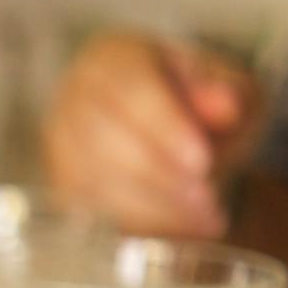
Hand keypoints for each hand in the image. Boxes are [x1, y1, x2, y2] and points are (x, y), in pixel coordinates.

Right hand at [43, 32, 261, 237]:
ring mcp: (59, 142)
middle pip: (104, 139)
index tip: (202, 162)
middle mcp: (74, 95)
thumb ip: (227, 91)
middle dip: (158, 176)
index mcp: (112, 57)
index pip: (131, 90)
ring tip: (202, 220)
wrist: (169, 130)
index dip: (165, 129)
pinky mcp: (60, 183)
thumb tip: (223, 106)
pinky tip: (177, 230)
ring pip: (94, 181)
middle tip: (206, 201)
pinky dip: (136, 224)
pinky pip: (91, 210)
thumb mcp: (227, 86)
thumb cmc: (198, 102)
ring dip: (150, 207)